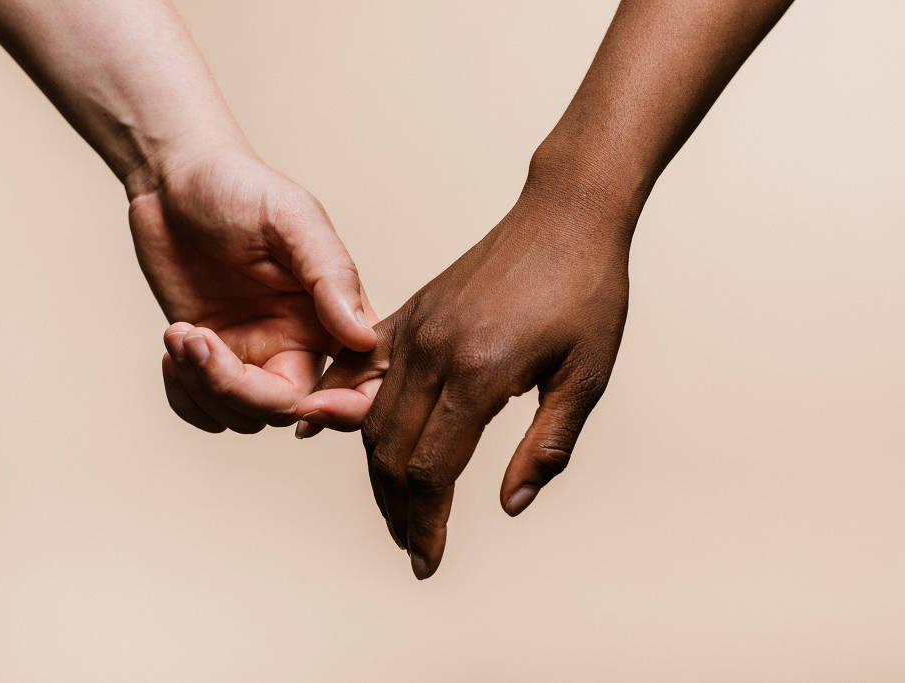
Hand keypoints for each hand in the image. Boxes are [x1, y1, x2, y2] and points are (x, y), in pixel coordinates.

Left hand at [129, 146, 376, 432]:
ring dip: (202, 387)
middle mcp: (298, 342)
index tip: (308, 408)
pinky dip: (185, 396)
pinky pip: (206, 410)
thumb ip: (331, 274)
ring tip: (180, 333)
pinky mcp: (209, 357)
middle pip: (288, 410)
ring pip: (242, 416)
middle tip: (198, 341)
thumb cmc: (239, 186)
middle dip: (237, 390)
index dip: (345, 411)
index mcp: (332, 314)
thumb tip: (363, 337)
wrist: (173, 179)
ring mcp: (251, 354)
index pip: (361, 383)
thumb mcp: (291, 218)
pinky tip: (174, 347)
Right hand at [295, 172, 637, 577]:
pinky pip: (361, 368)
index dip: (426, 524)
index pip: (432, 470)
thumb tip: (511, 506)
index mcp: (480, 373)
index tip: (428, 562)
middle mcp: (434, 353)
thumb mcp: (587, 375)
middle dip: (399, 510)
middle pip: (391, 452)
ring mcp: (415, 330)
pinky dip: (341, 404)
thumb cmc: (588, 292)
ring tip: (397, 511)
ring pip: (373, 417)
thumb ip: (546, 445)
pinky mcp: (410, 313)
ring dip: (379, 472)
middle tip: (414, 548)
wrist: (566, 215)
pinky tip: (322, 425)